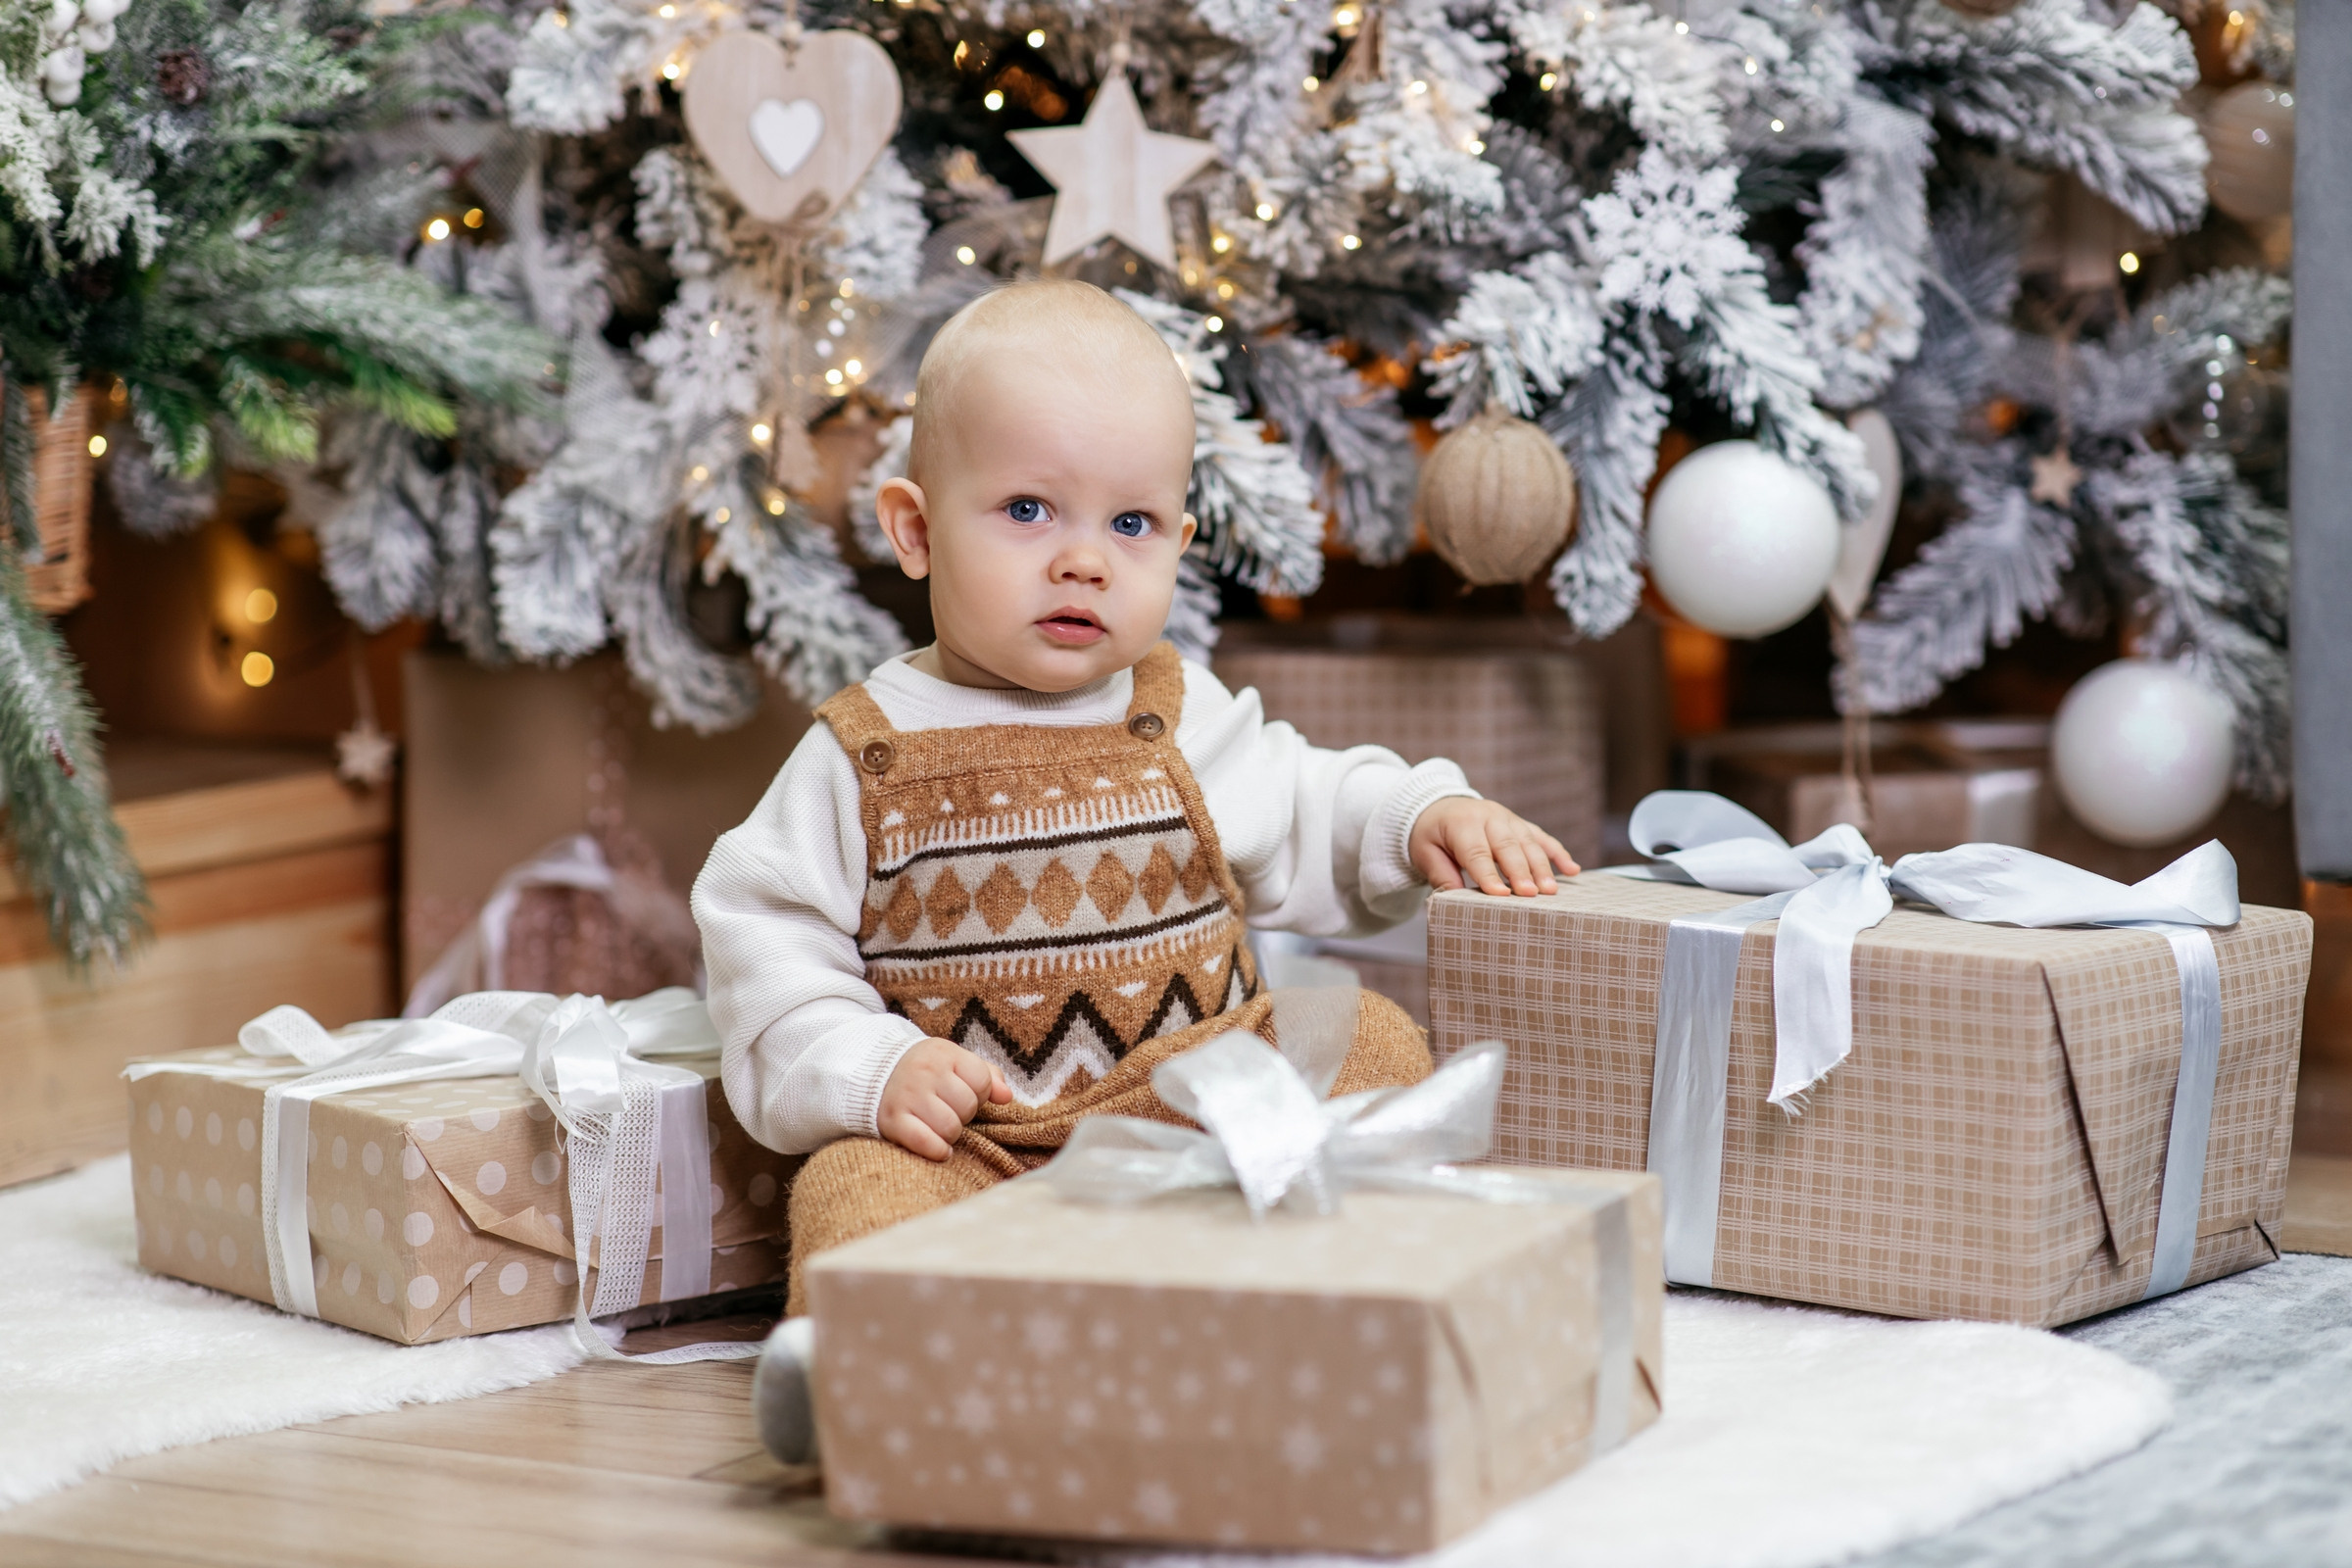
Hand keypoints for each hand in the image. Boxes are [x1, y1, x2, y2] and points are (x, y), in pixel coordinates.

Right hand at [878, 1038, 1012, 1160]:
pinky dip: (938, 1150)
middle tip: (948, 1110)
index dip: (980, 1093)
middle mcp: (924, 1072)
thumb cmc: (925, 1071)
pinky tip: (938, 1147)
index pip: (983, 1081)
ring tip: (940, 1125)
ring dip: (951, 1133)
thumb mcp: (955, 1062)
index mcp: (943, 1053)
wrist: (873, 1074)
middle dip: (964, 1114)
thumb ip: (986, 1076)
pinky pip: (927, 1143)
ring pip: (951, 1128)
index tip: (964, 1093)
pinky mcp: (892, 1121)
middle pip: (968, 1106)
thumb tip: (1006, 1097)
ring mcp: (907, 1096)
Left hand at [1408, 797, 1578, 896]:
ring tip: (1551, 891)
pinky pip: (1542, 837)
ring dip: (1542, 866)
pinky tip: (1573, 870)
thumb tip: (1455, 897)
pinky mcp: (1520, 823)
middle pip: (1507, 846)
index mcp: (1462, 822)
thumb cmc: (1431, 835)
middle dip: (1520, 871)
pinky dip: (1558, 853)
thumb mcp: (1424, 852)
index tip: (1501, 895)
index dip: (1488, 874)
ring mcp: (1508, 818)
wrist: (1438, 806)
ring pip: (1528, 842)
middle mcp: (1489, 816)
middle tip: (1531, 894)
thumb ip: (1440, 873)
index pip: (1477, 851)